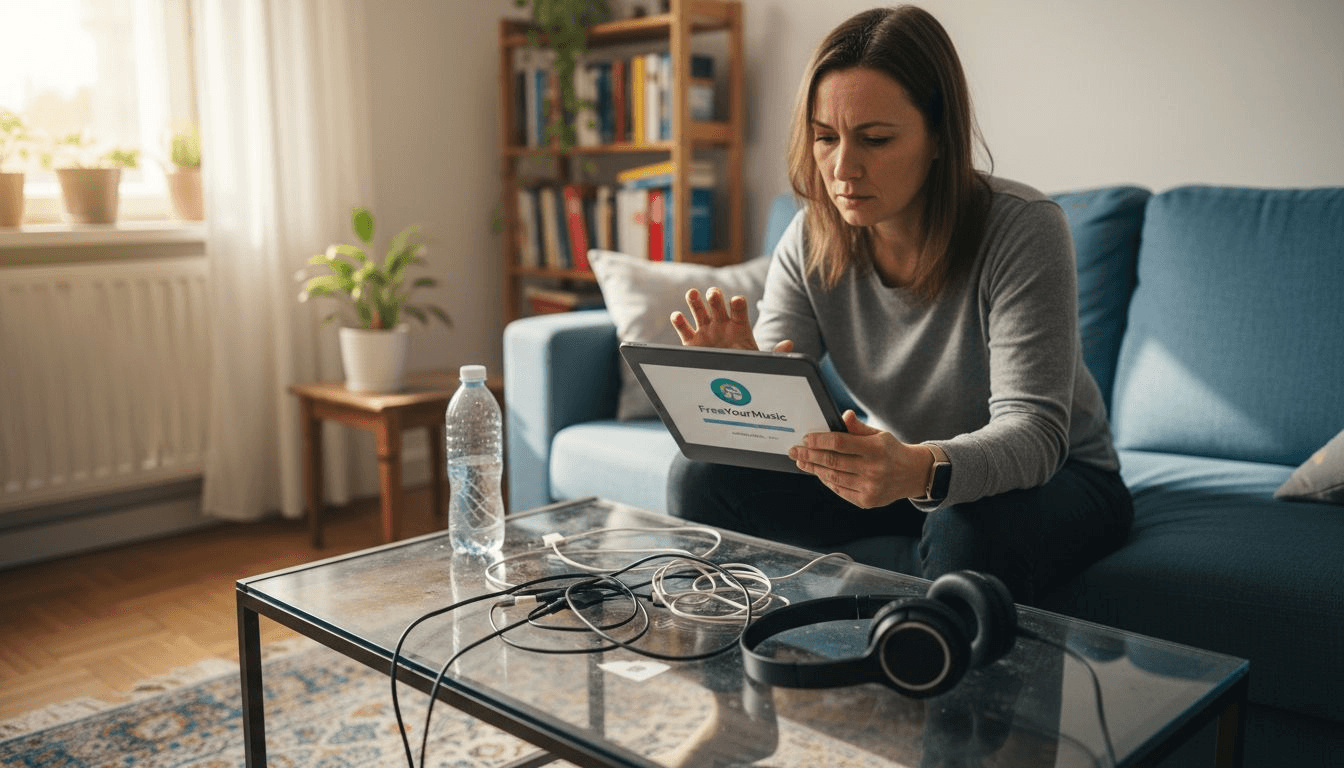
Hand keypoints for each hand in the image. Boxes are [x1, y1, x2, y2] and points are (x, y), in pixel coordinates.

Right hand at [670, 287, 792, 352]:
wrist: (727, 378)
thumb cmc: (744, 363)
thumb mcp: (760, 360)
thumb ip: (775, 352)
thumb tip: (790, 344)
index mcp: (739, 325)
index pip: (739, 309)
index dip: (738, 304)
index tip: (737, 300)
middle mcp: (721, 323)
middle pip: (717, 304)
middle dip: (715, 297)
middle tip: (713, 294)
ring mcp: (705, 330)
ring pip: (699, 310)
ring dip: (695, 300)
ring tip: (693, 294)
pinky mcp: (691, 340)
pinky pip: (684, 329)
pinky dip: (679, 322)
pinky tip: (677, 316)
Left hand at [788, 411, 934, 507]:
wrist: (913, 475)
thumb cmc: (891, 451)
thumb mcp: (879, 434)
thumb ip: (859, 427)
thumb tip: (844, 415)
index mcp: (876, 449)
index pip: (840, 443)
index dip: (819, 440)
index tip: (805, 438)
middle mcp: (873, 469)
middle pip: (832, 462)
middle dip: (809, 455)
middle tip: (794, 450)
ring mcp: (870, 487)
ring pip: (833, 478)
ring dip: (814, 469)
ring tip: (802, 461)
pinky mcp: (867, 501)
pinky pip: (840, 490)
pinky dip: (827, 481)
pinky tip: (818, 472)